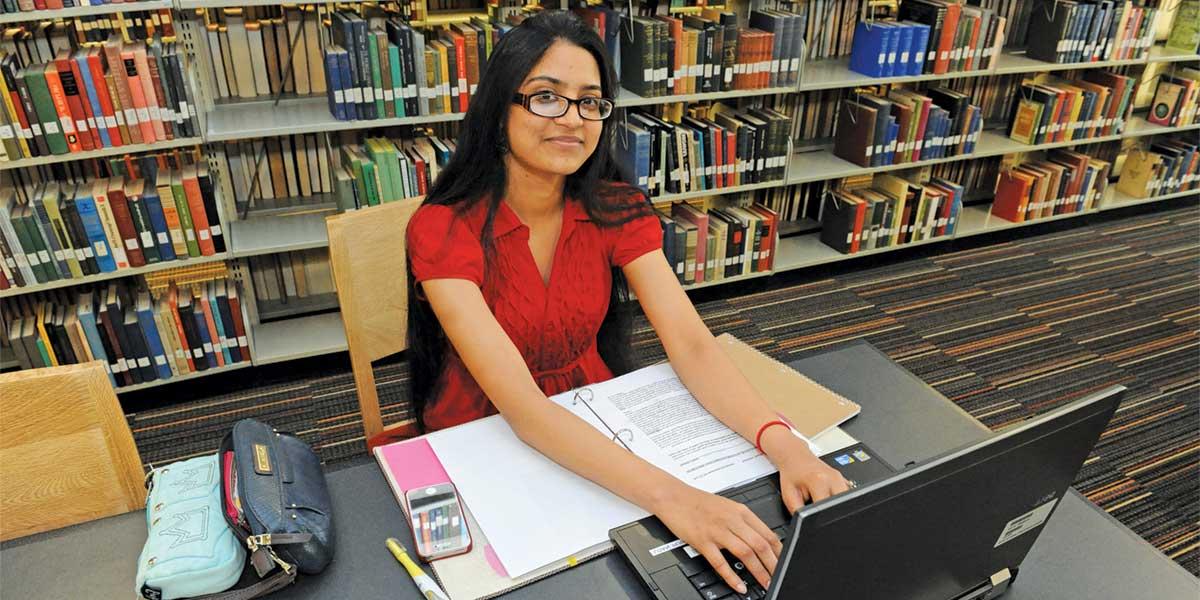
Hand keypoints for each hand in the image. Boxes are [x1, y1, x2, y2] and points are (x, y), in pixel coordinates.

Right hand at [652, 484, 781, 593]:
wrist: (672, 496)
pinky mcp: (702, 541)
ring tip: (765, 583)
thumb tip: (761, 539)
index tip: (785, 562)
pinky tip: (739, 585)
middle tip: (780, 577)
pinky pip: (720, 562)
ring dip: (758, 571)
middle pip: (760, 544)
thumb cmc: (698, 502)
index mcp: (741, 511)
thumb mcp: (727, 506)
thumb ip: (744, 522)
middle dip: (773, 564)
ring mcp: (717, 530)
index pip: (768, 533)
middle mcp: (731, 520)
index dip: (780, 551)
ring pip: (745, 553)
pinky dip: (731, 576)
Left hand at [763, 429, 851, 514]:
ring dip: (837, 507)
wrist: (796, 458)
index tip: (817, 522)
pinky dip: (840, 501)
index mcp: (819, 480)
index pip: (826, 508)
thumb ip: (798, 512)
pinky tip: (829, 500)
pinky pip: (847, 495)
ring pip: (847, 501)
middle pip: (841, 505)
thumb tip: (804, 526)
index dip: (821, 518)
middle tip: (820, 512)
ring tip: (822, 503)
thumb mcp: (789, 495)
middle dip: (832, 513)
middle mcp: (833, 478)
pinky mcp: (844, 480)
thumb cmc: (792, 474)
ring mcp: (841, 478)